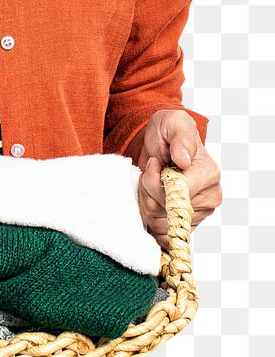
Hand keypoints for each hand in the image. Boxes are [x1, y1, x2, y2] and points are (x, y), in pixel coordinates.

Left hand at [135, 109, 221, 251]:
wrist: (163, 144)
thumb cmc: (169, 132)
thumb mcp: (174, 123)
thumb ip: (180, 138)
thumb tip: (183, 159)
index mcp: (209, 174)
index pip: (177, 193)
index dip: (156, 180)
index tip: (154, 163)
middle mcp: (210, 197)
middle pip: (166, 211)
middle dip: (149, 191)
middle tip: (151, 172)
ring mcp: (199, 214)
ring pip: (160, 223)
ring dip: (147, 202)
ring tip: (151, 183)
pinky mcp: (186, 225)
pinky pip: (162, 234)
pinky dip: (150, 218)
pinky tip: (152, 198)